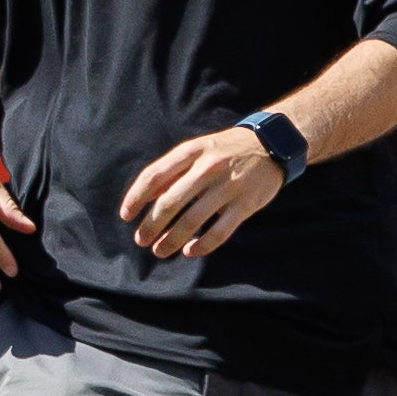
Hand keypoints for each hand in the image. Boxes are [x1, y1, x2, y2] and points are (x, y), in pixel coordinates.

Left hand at [120, 127, 282, 260]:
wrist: (271, 144)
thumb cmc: (224, 151)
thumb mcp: (196, 150)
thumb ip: (171, 171)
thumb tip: (143, 198)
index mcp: (191, 151)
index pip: (154, 176)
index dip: (136, 198)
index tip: (126, 216)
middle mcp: (207, 167)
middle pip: (169, 202)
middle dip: (151, 226)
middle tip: (141, 240)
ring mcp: (228, 186)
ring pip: (191, 221)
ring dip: (171, 240)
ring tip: (160, 251)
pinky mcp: (245, 204)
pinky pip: (219, 232)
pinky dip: (201, 246)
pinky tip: (189, 251)